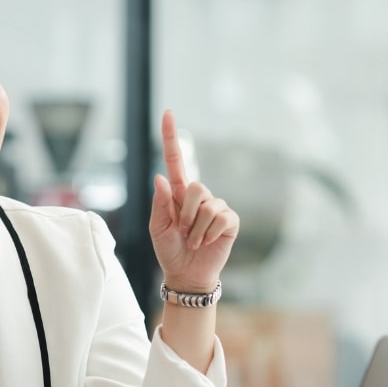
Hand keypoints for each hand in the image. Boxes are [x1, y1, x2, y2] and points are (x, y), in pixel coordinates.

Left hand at [149, 110, 239, 292]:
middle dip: (186, 213)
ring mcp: (216, 207)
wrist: (187, 274)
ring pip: (207, 205)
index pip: (176, 160)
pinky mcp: (230, 220)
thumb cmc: (170, 250)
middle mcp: (199, 196)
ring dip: (196, 229)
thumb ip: (159, 204)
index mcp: (178, 194)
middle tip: (183, 232)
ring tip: (194, 241)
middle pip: (195, 186)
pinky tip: (207, 243)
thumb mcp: (158, 229)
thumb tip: (159, 177)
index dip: (171, 137)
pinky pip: (220, 218)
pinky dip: (209, 234)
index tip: (167, 113)